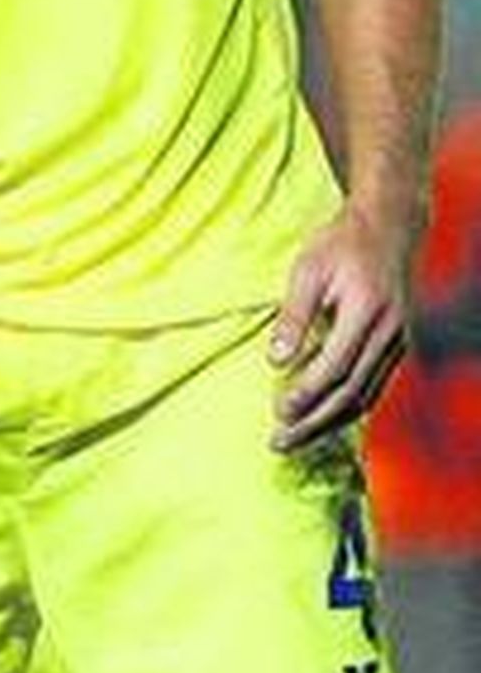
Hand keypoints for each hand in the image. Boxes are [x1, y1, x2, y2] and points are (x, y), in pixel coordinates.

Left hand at [269, 204, 413, 451]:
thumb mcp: (308, 269)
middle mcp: (389, 334)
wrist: (389, 230)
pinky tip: (321, 420)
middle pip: (351, 393)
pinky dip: (346, 409)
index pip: (336, 368)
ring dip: (328, 423)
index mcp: (367, 313)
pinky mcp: (397, 348)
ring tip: (294, 440)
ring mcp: (398, 344)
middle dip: (314, 422)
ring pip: (365, 398)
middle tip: (278, 443)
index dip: (307, 394)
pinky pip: (373, 388)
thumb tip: (274, 362)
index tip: (278, 411)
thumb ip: (293, 316)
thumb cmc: (340, 244)